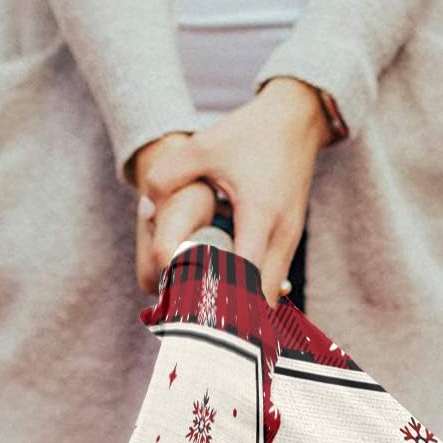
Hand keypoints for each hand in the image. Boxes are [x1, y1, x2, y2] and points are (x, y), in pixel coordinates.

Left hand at [137, 79, 329, 305]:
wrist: (297, 118)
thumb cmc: (250, 133)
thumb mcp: (204, 146)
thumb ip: (168, 175)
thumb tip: (145, 210)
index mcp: (260, 216)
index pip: (244, 278)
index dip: (221, 301)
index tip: (194, 316)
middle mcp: (281, 235)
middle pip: (262, 301)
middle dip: (234, 317)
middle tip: (197, 324)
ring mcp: (290, 240)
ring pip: (271, 295)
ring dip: (244, 308)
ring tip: (209, 316)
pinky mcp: (290, 240)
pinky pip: (273, 281)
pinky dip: (252, 294)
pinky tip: (227, 296)